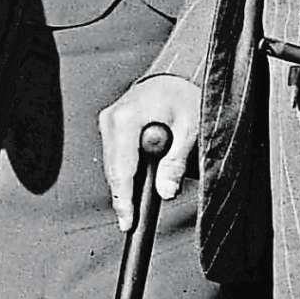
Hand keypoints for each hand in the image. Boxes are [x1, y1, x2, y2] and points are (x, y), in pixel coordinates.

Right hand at [98, 75, 200, 230]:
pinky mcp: (111, 125)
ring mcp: (108, 120)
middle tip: (131, 220)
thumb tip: (166, 191)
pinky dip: (126, 170)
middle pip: (113, 170)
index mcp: (127, 117)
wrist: (176, 76)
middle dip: (123, 195)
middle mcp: (112, 118)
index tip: (127, 222)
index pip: (122, 169)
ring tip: (135, 203)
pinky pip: (115, 156)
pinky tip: (136, 180)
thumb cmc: (185, 95)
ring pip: (112, 165)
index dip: (124, 200)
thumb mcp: (190, 128)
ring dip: (126, 182)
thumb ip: (176, 161)